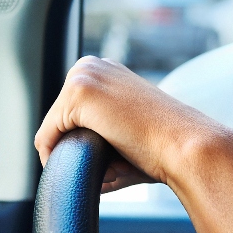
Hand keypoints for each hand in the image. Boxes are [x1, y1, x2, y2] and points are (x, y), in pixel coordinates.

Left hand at [35, 56, 232, 192]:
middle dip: (73, 148)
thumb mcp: (123, 130)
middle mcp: (91, 65)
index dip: (78, 142)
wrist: (185, 147)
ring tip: (106, 166)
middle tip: (107, 167)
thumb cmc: (161, 147)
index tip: (102, 161)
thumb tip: (64, 159)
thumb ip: (95, 135)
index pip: (68, 113)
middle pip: (57, 119)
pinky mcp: (79, 92)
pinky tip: (87, 166)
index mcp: (103, 70)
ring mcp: (84, 75)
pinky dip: (57, 156)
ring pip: (51, 128)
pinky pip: (47, 136)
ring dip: (70, 154)